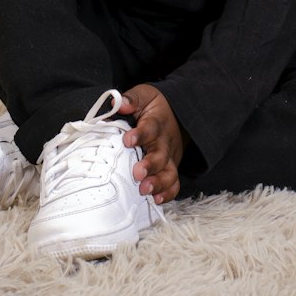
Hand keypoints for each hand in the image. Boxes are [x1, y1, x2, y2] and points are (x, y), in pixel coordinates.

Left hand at [118, 84, 184, 203]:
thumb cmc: (155, 106)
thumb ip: (131, 99)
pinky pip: (174, 183)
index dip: (140, 135)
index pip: (150, 128)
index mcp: (157, 122)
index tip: (127, 140)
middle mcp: (165, 141)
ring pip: (169, 172)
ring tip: (144, 190)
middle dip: (150, 165)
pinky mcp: (171, 168)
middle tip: (137, 173)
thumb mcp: (144, 95)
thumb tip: (117, 103)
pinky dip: (167, 193)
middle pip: (160, 154)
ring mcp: (170, 157)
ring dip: (158, 182)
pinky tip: (156, 200)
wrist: (178, 114)